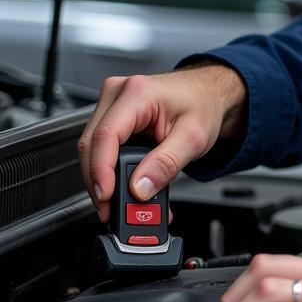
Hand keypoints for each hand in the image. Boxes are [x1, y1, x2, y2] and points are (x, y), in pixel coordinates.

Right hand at [78, 64, 246, 222]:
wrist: (209, 93)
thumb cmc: (203, 105)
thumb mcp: (194, 138)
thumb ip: (167, 164)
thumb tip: (140, 188)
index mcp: (137, 93)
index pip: (106, 135)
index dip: (101, 170)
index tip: (106, 196)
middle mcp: (118, 93)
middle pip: (93, 145)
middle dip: (99, 182)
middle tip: (111, 209)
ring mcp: (112, 104)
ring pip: (93, 149)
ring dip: (103, 179)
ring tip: (121, 203)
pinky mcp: (113, 117)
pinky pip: (102, 148)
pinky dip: (110, 171)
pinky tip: (122, 187)